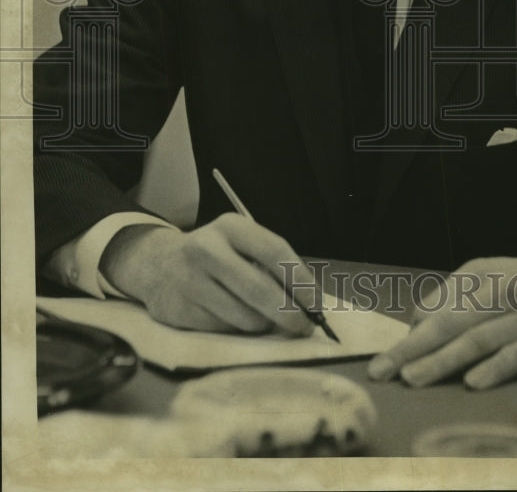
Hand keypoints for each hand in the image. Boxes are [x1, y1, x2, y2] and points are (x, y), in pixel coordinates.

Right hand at [99, 215, 318, 335]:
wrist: (158, 265)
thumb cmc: (217, 256)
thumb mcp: (241, 244)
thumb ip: (271, 265)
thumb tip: (309, 303)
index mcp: (231, 226)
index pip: (275, 252)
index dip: (301, 281)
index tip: (317, 303)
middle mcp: (207, 249)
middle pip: (260, 290)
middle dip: (289, 314)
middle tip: (304, 326)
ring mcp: (190, 280)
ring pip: (245, 318)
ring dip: (262, 324)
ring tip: (261, 317)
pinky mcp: (179, 310)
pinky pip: (224, 331)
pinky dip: (236, 330)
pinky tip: (230, 316)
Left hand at [367, 248, 516, 388]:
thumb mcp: (490, 274)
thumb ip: (454, 293)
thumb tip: (417, 318)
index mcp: (481, 277)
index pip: (438, 308)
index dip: (411, 335)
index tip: (385, 358)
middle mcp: (501, 295)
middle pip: (450, 323)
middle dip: (412, 348)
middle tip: (381, 370)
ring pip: (479, 341)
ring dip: (443, 360)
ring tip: (413, 378)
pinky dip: (495, 369)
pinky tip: (473, 383)